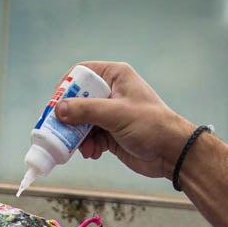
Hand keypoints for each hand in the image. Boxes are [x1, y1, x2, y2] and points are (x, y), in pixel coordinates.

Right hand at [53, 62, 195, 178]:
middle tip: (61, 132)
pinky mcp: (110, 133)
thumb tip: (58, 110)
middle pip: (77, 100)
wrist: (171, 153)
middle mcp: (111, 92)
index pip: (82, 73)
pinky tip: (94, 153)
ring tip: (84, 149)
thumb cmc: (151, 125)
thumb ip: (86, 110)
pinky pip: (89, 137)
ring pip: (81, 121)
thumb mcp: (116, 114)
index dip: (66, 88)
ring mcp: (110, 113)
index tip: (56, 105)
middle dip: (70, 119)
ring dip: (78, 136)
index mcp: (115, 76)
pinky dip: (88, 146)